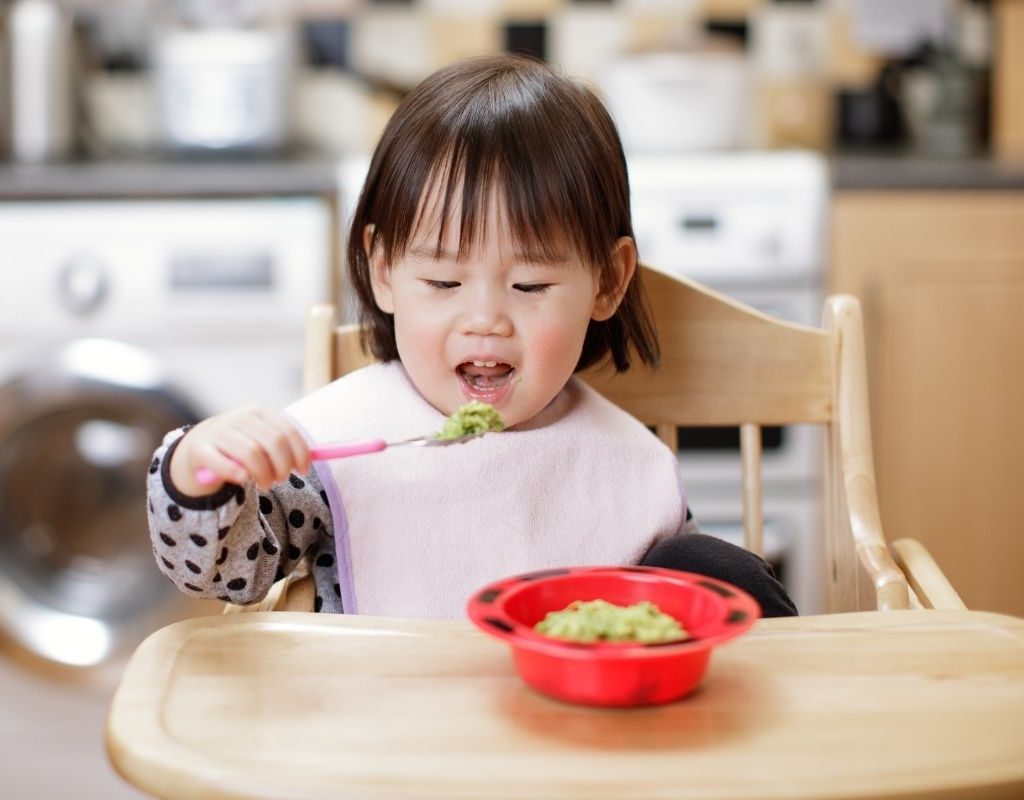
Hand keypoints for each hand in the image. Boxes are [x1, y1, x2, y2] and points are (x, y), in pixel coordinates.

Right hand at [168, 404, 310, 495]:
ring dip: (263, 474)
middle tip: (280, 480)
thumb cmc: (239, 447)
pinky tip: (243, 479)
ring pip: (251, 454)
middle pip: (273, 442)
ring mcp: (218, 432)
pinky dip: (236, 473)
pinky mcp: (200, 449)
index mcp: (258, 412)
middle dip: (282, 466)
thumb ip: (285, 445)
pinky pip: (222, 463)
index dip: (300, 453)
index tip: (303, 471)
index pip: (287, 431)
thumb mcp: (262, 440)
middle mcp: (239, 417)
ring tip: (264, 483)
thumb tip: (319, 455)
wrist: (197, 448)